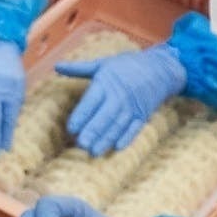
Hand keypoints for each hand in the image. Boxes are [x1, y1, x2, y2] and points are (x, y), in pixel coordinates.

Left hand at [59, 41, 187, 154]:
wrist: (160, 68)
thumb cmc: (126, 66)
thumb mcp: (102, 64)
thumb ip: (79, 68)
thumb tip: (56, 66)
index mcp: (106, 83)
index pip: (91, 101)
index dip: (81, 116)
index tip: (71, 129)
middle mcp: (119, 96)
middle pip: (105, 116)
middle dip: (93, 131)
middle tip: (81, 145)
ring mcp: (132, 107)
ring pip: (118, 125)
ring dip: (106, 139)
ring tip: (94, 151)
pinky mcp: (143, 115)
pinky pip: (135, 128)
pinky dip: (127, 138)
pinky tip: (117, 148)